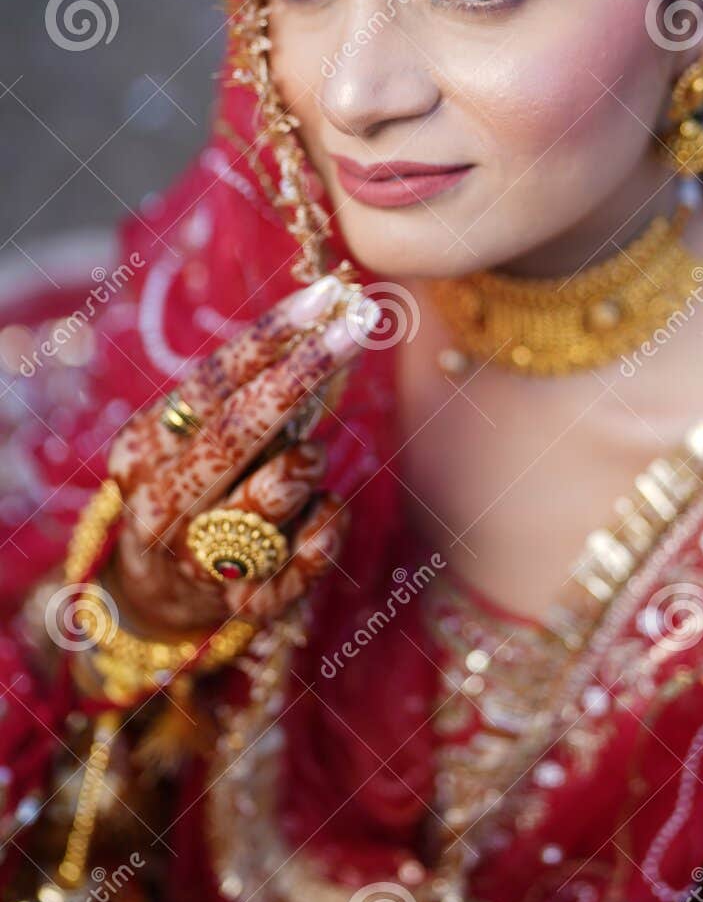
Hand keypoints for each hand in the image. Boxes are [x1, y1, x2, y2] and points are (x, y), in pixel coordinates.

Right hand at [103, 273, 368, 636]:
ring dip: (308, 461)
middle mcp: (160, 505)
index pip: (211, 382)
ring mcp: (199, 560)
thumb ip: (249, 394)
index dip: (271, 336)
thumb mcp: (198, 437)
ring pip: (277, 490)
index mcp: (144, 450)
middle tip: (359, 326)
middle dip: (303, 372)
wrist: (157, 595)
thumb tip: (327, 323)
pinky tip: (323, 510)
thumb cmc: (197, 487)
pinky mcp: (245, 605)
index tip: (326, 295)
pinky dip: (329, 520)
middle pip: (238, 430)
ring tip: (305, 459)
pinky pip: (313, 549)